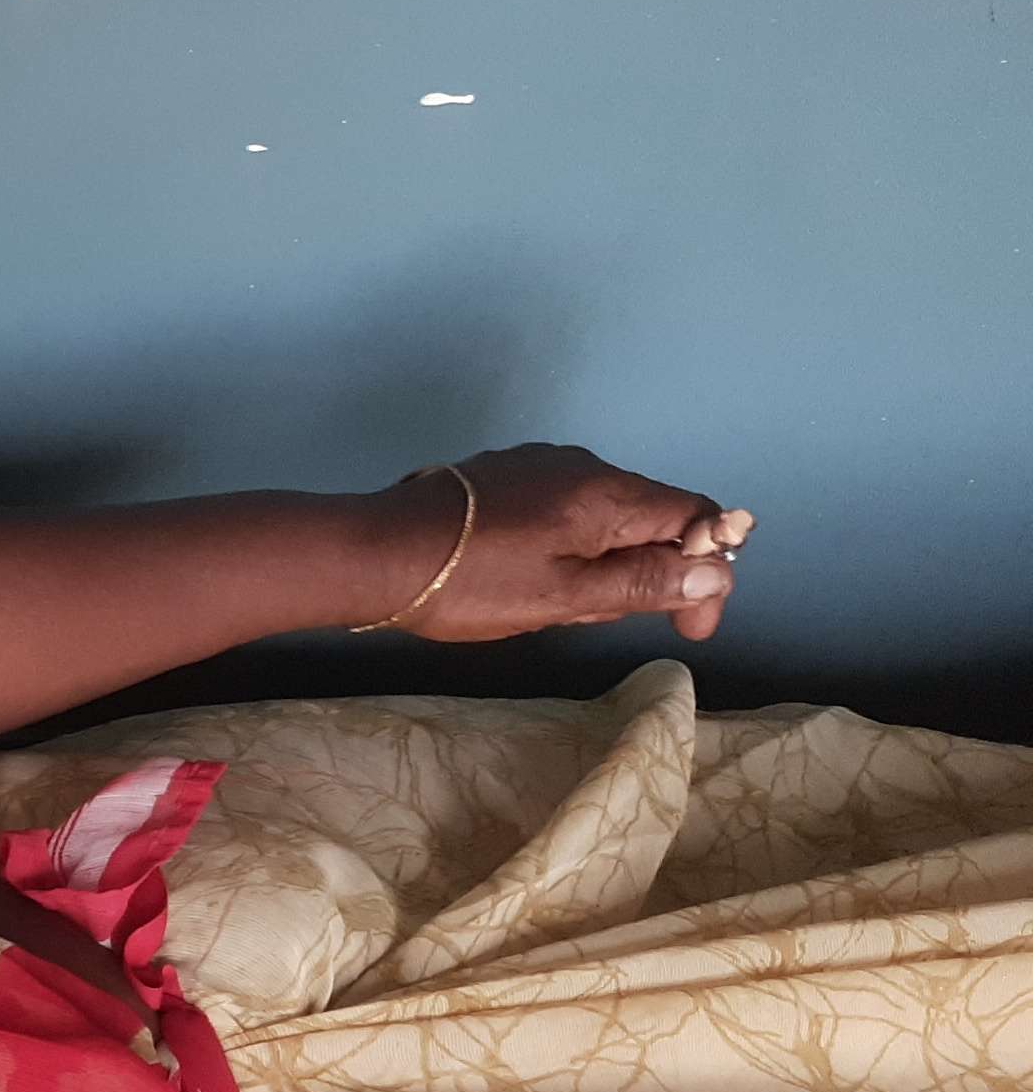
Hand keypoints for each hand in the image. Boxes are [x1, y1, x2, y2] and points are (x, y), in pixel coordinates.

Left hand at [364, 443, 752, 645]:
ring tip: (549, 604)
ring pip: (603, 519)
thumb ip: (643, 583)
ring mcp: (541, 466)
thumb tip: (716, 573)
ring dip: (600, 567)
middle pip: (651, 518)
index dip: (708, 571)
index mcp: (608, 493)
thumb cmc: (470, 583)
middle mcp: (583, 466)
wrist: (374, 553)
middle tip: (595, 618)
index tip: (690, 625)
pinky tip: (525, 580)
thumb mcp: (565, 597)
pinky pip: (562, 513)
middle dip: (645, 574)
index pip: (697, 518)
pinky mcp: (505, 477)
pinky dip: (565, 549)